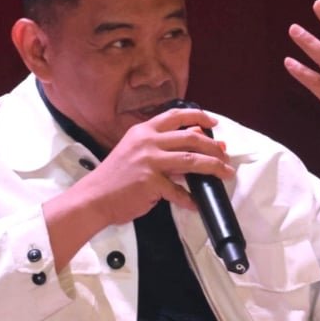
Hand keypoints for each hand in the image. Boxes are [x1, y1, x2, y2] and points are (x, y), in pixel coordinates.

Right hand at [79, 107, 233, 225]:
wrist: (94, 197)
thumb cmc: (115, 177)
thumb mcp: (135, 151)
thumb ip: (160, 144)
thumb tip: (191, 139)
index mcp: (144, 131)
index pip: (176, 116)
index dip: (199, 116)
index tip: (213, 121)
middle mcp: (147, 142)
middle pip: (191, 137)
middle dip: (213, 146)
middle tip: (225, 154)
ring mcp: (149, 162)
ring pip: (191, 160)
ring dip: (213, 167)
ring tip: (225, 173)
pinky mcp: (150, 183)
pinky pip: (178, 192)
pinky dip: (190, 199)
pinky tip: (196, 204)